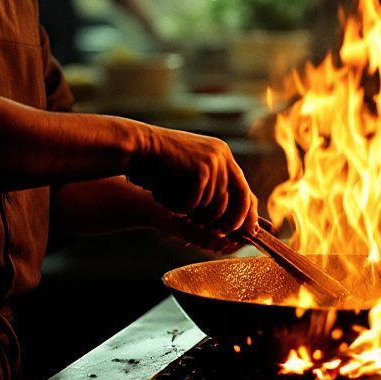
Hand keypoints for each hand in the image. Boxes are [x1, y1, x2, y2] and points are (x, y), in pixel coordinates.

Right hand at [128, 124, 257, 240]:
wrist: (136, 146)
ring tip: (173, 204)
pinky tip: (164, 196)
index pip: (244, 191)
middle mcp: (222, 157)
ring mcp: (213, 162)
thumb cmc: (158, 164)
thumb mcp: (191, 170)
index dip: (244, 215)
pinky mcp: (200, 170)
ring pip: (213, 208)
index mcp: (222, 155)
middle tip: (209, 233)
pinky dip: (178, 207)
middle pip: (237, 203)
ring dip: (192, 215)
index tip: (241, 233)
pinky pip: (194, 205)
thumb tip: (236, 220)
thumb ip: (212, 186)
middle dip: (225, 224)